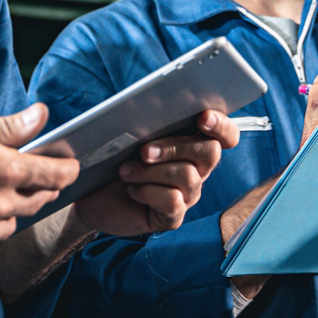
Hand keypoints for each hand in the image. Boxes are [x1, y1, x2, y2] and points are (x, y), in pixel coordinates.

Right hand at [0, 103, 79, 256]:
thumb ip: (7, 127)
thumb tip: (40, 116)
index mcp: (1, 170)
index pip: (53, 175)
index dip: (67, 169)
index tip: (71, 164)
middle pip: (36, 201)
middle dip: (41, 186)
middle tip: (33, 169)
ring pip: (9, 225)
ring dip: (11, 208)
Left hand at [72, 110, 238, 236]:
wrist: (92, 192)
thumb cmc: (114, 156)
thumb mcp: (129, 133)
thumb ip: (148, 118)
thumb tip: (155, 101)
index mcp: (191, 142)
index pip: (225, 135)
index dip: (222, 125)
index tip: (203, 117)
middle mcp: (197, 168)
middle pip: (210, 152)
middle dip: (176, 146)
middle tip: (144, 150)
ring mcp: (187, 194)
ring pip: (188, 176)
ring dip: (152, 171)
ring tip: (125, 170)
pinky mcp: (172, 216)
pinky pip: (173, 201)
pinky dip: (147, 192)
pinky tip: (131, 189)